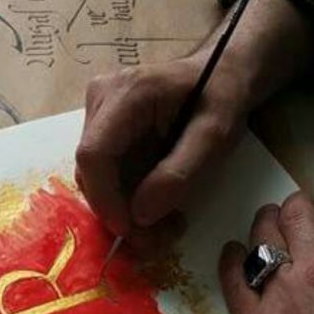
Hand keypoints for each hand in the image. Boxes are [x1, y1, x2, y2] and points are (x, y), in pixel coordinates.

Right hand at [75, 0, 313, 241]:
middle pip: (90, 169)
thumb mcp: (215, 135)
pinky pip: (105, 171)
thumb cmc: (221, 96)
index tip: (131, 229)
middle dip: (118, 211)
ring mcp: (97, 112)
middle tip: (155, 241)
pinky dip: (126, 196)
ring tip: (164, 226)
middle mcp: (100, 99)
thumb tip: (139, 216)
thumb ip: (179, 174)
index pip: (94, 154)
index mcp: (126, 93)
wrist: (222, 73)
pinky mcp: (103, 127)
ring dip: (124, 208)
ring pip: (96, 176)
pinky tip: (156, 205)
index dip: (106, 198)